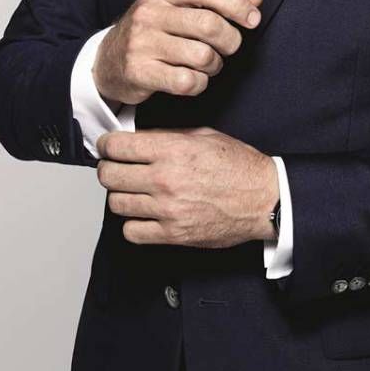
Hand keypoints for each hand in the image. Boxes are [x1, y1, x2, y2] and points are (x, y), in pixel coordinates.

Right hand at [92, 0, 262, 105]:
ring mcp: (142, 43)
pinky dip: (199, 84)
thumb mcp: (180, 7)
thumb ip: (219, 0)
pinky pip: (187, 82)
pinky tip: (193, 79)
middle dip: (230, 40)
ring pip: (202, 56)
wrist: (107, 60)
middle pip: (209, 25)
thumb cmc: (154, 31)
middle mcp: (150, 13)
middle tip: (228, 47)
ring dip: (215, 65)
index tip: (253, 19)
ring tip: (208, 64)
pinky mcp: (139, 72)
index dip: (236, 3)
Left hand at [95, 126, 279, 246]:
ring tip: (133, 191)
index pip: (118, 146)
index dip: (106, 145)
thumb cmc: (238, 167)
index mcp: (173, 150)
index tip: (107, 146)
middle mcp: (165, 179)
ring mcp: (167, 209)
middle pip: (109, 175)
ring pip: (116, 203)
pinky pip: (131, 231)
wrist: (262, 199)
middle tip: (115, 167)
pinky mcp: (172, 234)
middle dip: (108, 168)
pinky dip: (133, 223)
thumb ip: (169, 136)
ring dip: (121, 195)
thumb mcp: (204, 136)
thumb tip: (139, 137)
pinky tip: (144, 214)